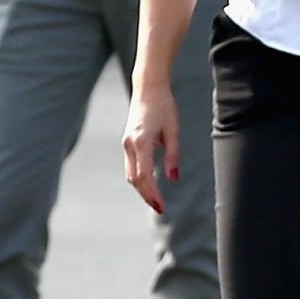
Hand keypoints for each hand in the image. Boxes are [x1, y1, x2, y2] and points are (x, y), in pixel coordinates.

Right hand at [121, 85, 179, 214]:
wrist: (147, 89)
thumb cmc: (164, 107)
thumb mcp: (174, 131)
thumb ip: (173, 155)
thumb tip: (173, 178)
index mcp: (141, 142)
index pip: (145, 175)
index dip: (152, 193)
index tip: (161, 206)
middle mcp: (129, 145)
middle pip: (135, 178)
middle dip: (146, 195)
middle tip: (160, 209)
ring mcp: (126, 144)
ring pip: (131, 173)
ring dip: (142, 188)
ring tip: (156, 201)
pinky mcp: (127, 143)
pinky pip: (131, 165)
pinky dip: (139, 178)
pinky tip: (149, 185)